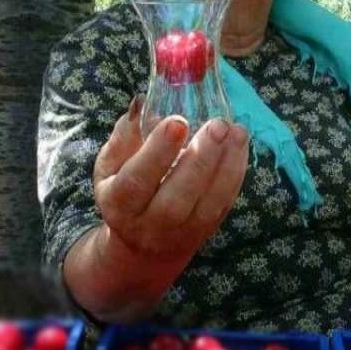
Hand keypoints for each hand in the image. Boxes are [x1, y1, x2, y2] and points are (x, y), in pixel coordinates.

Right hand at [92, 97, 249, 260]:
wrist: (144, 245)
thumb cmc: (124, 192)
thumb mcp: (110, 166)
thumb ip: (124, 136)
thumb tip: (143, 104)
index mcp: (119, 203)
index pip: (137, 180)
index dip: (158, 152)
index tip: (178, 121)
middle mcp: (150, 223)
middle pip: (177, 197)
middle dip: (201, 159)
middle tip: (217, 125)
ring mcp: (182, 231)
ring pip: (208, 202)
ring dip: (227, 165)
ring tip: (236, 131)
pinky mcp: (207, 229)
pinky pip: (225, 202)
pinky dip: (236, 172)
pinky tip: (240, 144)